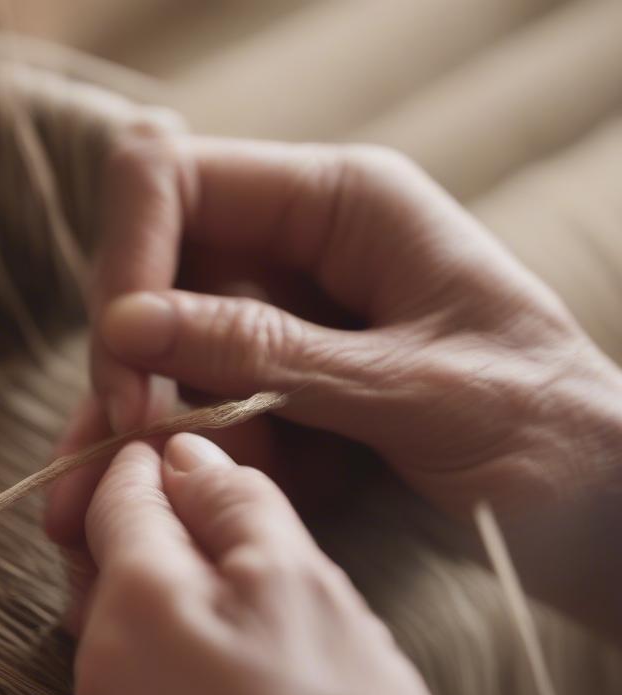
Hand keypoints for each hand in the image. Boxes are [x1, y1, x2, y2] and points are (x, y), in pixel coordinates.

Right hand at [49, 135, 621, 632]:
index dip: (131, 260)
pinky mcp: (283, 383)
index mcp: (344, 204)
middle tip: (128, 457)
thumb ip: (268, 352)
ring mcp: (287, 319)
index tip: (124, 366)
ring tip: (181, 496)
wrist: (596, 509)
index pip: (177, 181)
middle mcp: (302, 248)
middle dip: (133, 367)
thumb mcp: (413, 390)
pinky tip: (216, 495)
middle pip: (157, 274)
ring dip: (158, 428)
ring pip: (167, 353)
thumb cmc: (548, 433)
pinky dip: (193, 454)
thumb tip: (127, 325)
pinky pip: (201, 405)